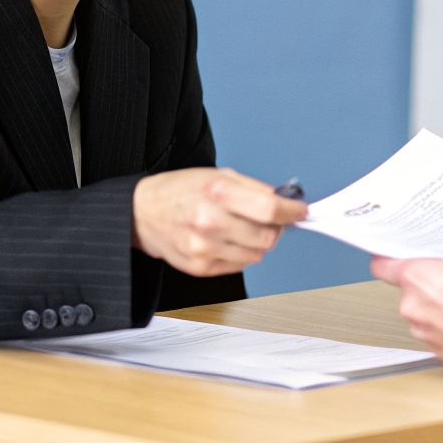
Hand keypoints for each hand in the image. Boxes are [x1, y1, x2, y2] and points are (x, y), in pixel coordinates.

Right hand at [132, 167, 307, 276]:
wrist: (143, 213)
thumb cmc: (181, 191)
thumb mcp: (217, 175)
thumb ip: (254, 189)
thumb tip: (285, 200)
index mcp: (216, 192)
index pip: (269, 208)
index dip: (291, 211)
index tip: (299, 211)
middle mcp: (209, 222)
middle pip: (267, 236)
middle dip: (276, 228)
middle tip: (270, 219)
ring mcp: (204, 248)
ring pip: (256, 255)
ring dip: (259, 242)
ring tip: (243, 228)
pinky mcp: (200, 267)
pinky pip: (240, 266)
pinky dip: (242, 253)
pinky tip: (227, 239)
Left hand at [370, 256, 442, 370]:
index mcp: (416, 277)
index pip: (383, 267)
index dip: (387, 263)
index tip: (389, 262)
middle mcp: (412, 306)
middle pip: (411, 295)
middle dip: (429, 293)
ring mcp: (423, 333)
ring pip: (425, 319)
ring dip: (441, 316)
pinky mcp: (438, 354)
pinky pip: (439, 339)